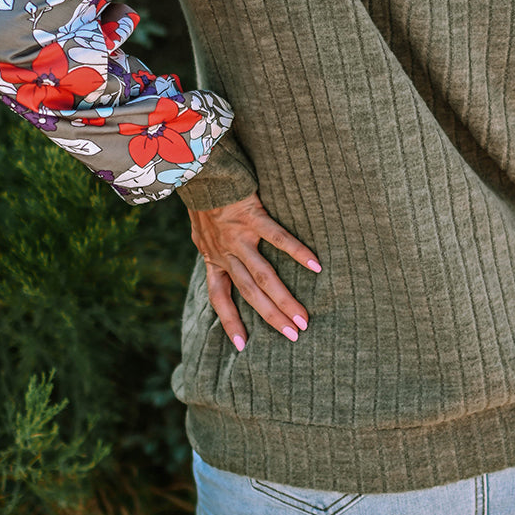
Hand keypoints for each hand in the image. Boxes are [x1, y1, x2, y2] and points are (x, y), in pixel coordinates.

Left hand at [189, 192, 320, 351]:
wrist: (199, 168)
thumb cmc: (205, 196)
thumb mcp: (201, 229)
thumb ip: (211, 245)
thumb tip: (217, 256)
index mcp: (213, 257)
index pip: (219, 298)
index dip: (229, 322)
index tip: (242, 346)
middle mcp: (225, 252)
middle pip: (249, 293)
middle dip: (270, 317)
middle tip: (292, 336)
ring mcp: (238, 237)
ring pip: (263, 276)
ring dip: (283, 300)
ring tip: (303, 318)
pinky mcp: (252, 216)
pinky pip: (278, 238)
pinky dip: (297, 253)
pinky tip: (316, 266)